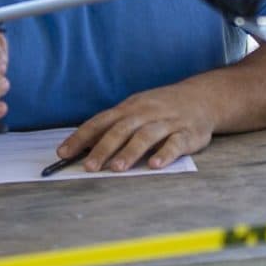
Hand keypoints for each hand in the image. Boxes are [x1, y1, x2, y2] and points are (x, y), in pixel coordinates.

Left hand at [61, 88, 212, 171]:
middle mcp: (145, 113)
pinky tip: (154, 165)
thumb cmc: (160, 108)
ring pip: (146, 136)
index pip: (100, 122)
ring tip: (117, 168)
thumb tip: (82, 147)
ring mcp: (167, 122)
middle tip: (89, 167)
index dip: (81, 137)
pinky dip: (164, 154)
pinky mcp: (188, 133)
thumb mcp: (135, 110)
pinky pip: (175, 144)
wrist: (202, 97)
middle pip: (121, 130)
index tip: (63, 153)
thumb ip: (113, 127)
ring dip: (130, 152)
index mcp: (128, 108)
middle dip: (103, 148)